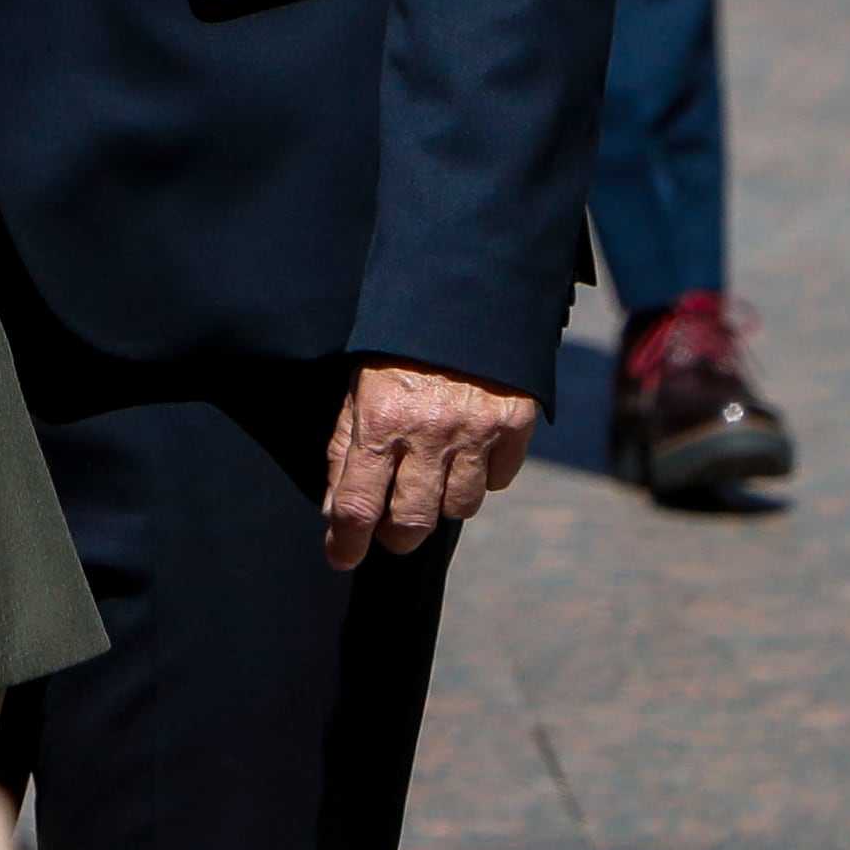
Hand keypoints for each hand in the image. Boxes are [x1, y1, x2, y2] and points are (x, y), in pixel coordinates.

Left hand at [320, 358, 535, 567]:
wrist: (465, 292)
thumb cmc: (400, 342)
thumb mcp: (358, 385)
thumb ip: (345, 446)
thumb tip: (336, 509)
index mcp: (380, 421)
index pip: (357, 504)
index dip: (347, 542)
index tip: (342, 557)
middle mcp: (427, 434)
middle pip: (411, 521)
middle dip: (397, 534)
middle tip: (392, 527)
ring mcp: (474, 433)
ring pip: (459, 508)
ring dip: (442, 504)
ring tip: (433, 478)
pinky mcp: (513, 426)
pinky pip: (499, 480)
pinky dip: (483, 476)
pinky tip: (469, 454)